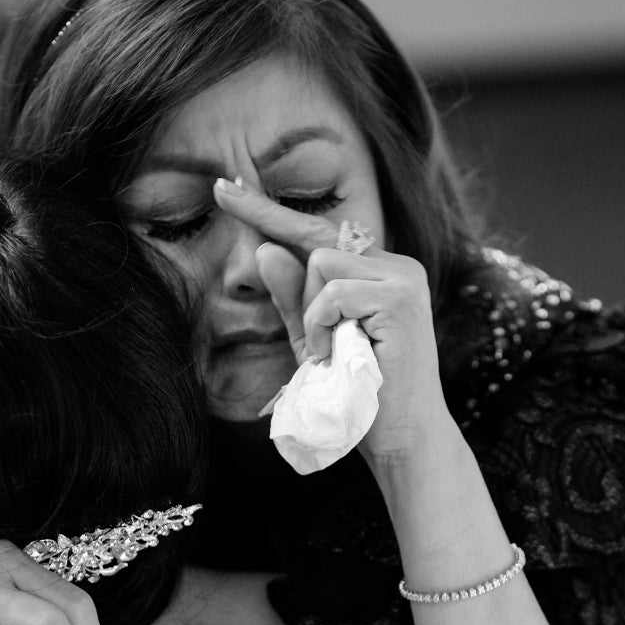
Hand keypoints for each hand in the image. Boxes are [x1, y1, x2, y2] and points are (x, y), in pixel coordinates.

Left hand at [212, 174, 452, 462]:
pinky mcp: (400, 295)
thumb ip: (289, 298)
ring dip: (314, 316)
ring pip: (321, 263)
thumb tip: (265, 250)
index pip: (315, 231)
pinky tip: (341, 355)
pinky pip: (332, 292)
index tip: (221, 187)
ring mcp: (403, 276)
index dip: (266, 210)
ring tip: (338, 354)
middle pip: (314, 246)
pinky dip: (324, 327)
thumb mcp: (311, 340)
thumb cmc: (357, 392)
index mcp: (377, 270)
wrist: (399, 437)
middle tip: (323, 348)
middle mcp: (395, 263)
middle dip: (300, 295)